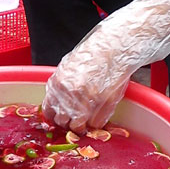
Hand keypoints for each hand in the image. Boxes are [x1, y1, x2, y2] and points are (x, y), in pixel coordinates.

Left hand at [41, 0, 169, 131]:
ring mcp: (87, 99)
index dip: (54, 115)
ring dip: (84, 123)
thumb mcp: (73, 60)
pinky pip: (97, 123)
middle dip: (69, 120)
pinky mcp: (105, 102)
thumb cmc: (98, 47)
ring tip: (90, 115)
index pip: (48, 109)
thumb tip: (59, 95)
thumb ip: (65, 79)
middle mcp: (70, 92)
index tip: (58, 116)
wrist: (121, 42)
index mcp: (60, 80)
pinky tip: (101, 111)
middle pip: (63, 121)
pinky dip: (99, 121)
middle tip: (76, 117)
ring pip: (80, 126)